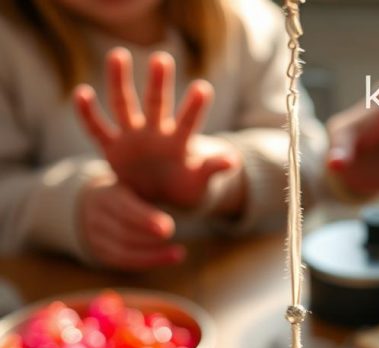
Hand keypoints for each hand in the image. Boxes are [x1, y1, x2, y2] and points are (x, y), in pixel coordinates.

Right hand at [74, 48, 244, 213]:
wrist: (161, 198)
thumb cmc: (185, 185)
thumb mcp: (199, 181)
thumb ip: (212, 168)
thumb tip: (234, 160)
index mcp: (178, 141)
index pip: (187, 122)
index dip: (194, 108)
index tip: (203, 88)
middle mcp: (154, 131)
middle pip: (156, 103)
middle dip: (159, 83)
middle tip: (162, 59)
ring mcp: (132, 136)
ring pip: (124, 104)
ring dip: (120, 81)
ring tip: (118, 55)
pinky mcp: (112, 147)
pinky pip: (97, 128)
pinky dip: (88, 113)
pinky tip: (80, 92)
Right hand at [78, 177, 185, 269]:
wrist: (90, 203)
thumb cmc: (125, 190)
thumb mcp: (133, 182)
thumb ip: (153, 185)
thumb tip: (190, 174)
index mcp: (106, 193)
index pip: (123, 208)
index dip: (145, 220)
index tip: (167, 229)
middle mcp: (97, 216)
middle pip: (123, 233)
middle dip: (151, 241)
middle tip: (178, 246)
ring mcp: (96, 236)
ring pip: (123, 250)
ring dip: (153, 255)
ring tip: (178, 253)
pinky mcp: (101, 252)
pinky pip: (123, 261)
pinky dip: (147, 260)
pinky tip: (167, 258)